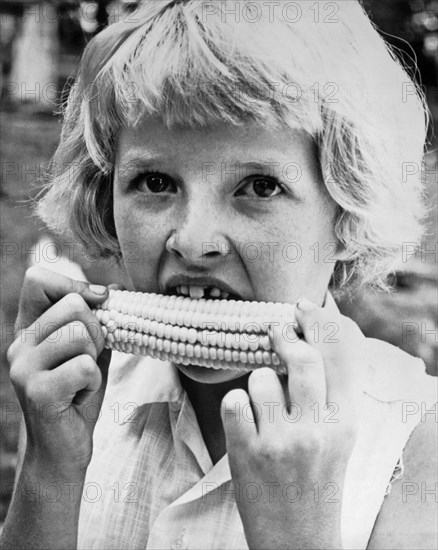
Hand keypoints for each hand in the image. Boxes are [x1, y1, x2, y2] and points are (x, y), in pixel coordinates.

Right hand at [7, 266, 116, 476]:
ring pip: (82, 334)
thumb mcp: (88, 350)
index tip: (99, 302)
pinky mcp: (38, 392)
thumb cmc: (78, 394)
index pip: (38, 279)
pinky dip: (94, 382)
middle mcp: (19, 345)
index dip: (75, 284)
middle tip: (88, 360)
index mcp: (28, 329)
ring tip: (82, 380)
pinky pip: (86, 366)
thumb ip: (96, 320)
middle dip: (97, 331)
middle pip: (73, 305)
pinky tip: (80, 396)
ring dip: (95, 359)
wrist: (63, 449)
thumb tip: (114, 288)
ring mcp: (24, 369)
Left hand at [221, 300, 364, 549]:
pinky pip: (234, 401)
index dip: (319, 324)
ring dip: (257, 384)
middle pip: (301, 358)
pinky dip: (236, 406)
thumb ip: (328, 395)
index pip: (337, 358)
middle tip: (274, 330)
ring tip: (262, 407)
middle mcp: (316, 428)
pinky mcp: (248, 453)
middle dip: (284, 336)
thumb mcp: (337, 438)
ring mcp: (281, 441)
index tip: (303, 307)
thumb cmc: (316, 481)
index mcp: (343, 422)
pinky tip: (245, 423)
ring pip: (261, 377)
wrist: (298, 540)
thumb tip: (306, 343)